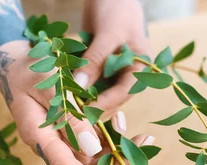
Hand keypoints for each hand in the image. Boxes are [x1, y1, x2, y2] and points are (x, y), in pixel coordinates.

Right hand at [0, 41, 154, 164]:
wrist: (18, 64)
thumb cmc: (32, 70)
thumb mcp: (51, 86)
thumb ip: (69, 116)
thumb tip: (92, 149)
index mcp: (40, 138)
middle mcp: (53, 145)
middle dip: (115, 164)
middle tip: (143, 146)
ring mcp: (64, 140)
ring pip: (95, 157)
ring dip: (119, 151)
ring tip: (146, 138)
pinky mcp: (74, 131)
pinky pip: (96, 142)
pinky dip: (112, 136)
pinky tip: (123, 122)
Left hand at [75, 0, 151, 117]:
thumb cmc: (117, 11)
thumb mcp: (108, 35)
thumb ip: (95, 60)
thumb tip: (80, 86)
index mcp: (140, 70)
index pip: (123, 94)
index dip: (104, 104)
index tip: (84, 112)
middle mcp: (129, 75)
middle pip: (112, 98)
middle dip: (92, 105)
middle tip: (71, 112)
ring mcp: (115, 73)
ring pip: (100, 92)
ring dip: (84, 98)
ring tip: (66, 104)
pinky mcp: (101, 69)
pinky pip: (90, 82)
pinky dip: (79, 86)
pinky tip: (65, 91)